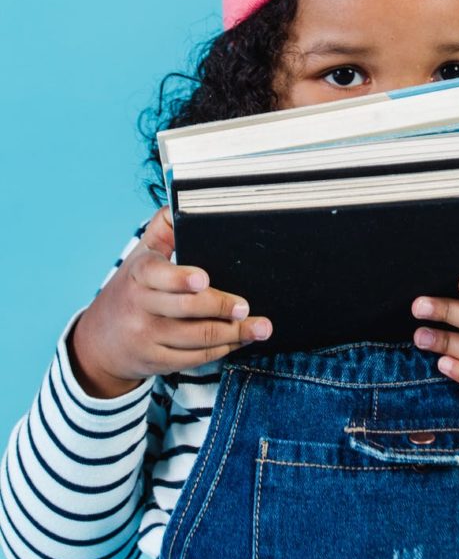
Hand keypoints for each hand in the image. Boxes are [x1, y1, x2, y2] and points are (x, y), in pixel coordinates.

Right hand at [68, 207, 272, 397]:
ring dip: (233, 333)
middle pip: (185, 309)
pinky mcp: (156, 362)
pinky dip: (221, 350)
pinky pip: (194, 358)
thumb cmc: (131, 288)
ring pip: (196, 337)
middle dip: (221, 307)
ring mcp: (146, 337)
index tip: (204, 279)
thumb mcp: (141, 254)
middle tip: (245, 306)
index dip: (180, 278)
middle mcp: (139, 307)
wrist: (98, 342)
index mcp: (138, 274)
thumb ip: (163, 226)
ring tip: (259, 327)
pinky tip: (238, 340)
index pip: (157, 275)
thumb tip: (185, 196)